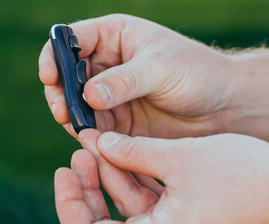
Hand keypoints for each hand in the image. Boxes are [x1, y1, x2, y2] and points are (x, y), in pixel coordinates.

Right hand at [40, 14, 268, 139]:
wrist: (221, 106)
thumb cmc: (196, 72)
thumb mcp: (159, 67)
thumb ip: (123, 81)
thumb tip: (87, 95)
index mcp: (113, 37)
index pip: (72, 40)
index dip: (54, 56)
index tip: (49, 76)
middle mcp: (106, 65)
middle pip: (66, 75)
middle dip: (60, 92)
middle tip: (62, 110)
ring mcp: (108, 94)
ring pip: (75, 103)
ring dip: (72, 115)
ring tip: (77, 126)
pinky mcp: (115, 120)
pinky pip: (92, 126)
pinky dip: (88, 133)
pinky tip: (92, 139)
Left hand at [55, 130, 268, 223]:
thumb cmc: (243, 179)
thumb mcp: (179, 159)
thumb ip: (133, 151)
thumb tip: (101, 144)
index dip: (69, 203)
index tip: (63, 171)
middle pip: (102, 221)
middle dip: (88, 184)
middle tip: (78, 152)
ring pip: (123, 206)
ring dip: (108, 173)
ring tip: (95, 140)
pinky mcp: (178, 219)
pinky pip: (143, 200)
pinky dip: (130, 175)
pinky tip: (118, 149)